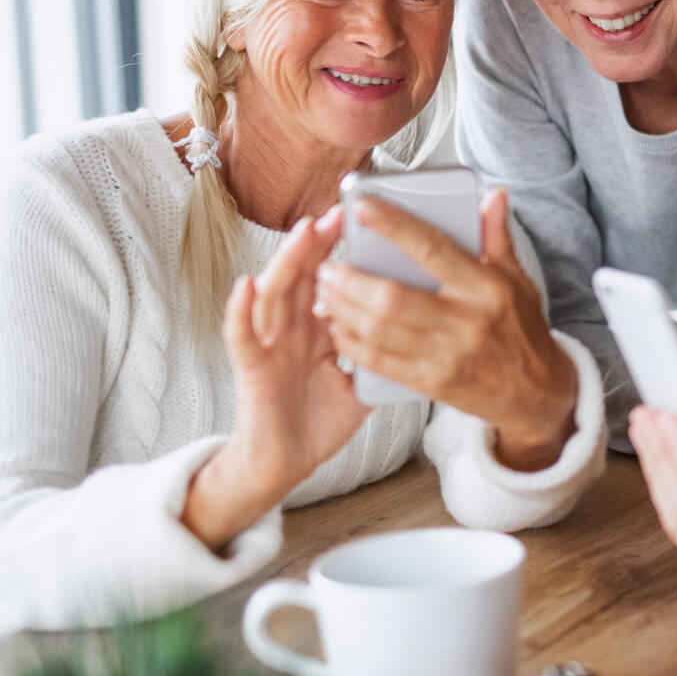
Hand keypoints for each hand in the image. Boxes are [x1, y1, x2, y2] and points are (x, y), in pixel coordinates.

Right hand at [186, 210, 370, 550]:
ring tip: (305, 234)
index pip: (332, 275)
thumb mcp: (365, 375)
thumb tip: (436, 323)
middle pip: (303, 274)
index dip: (345, 248)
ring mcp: (269, 343)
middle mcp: (293, 326)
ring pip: (274, 292)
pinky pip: (240, 335)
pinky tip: (247, 286)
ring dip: (286, 261)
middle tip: (339, 213)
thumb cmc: (324, 417)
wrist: (287, 462)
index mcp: (321, 323)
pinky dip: (240, 309)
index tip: (368, 217)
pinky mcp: (250, 368)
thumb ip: (390, 347)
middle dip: (320, 243)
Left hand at [318, 190, 576, 470]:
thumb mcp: (517, 279)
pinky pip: (379, 362)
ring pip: (379, 331)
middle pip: (393, 299)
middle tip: (330, 265)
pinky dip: (351, 342)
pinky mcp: (430, 382)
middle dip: (351, 280)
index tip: (364, 207)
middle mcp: (466, 322)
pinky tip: (339, 326)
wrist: (534, 392)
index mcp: (486, 289)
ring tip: (327, 292)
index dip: (395, 226)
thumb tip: (491, 196)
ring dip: (343, 310)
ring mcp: (446, 356)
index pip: (434, 249)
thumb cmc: (521, 330)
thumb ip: (496, 237)